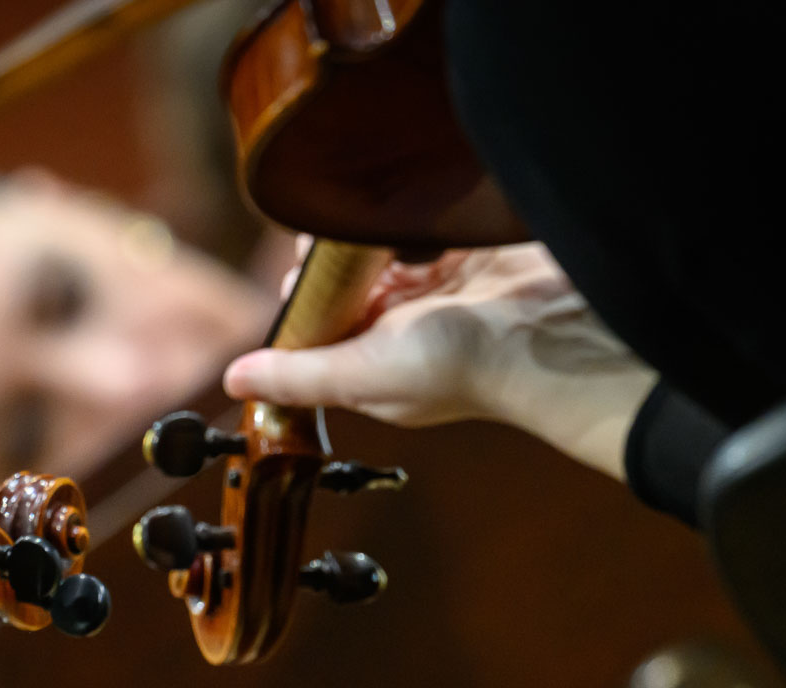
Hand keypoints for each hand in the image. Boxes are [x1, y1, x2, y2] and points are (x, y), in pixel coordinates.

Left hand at [222, 242, 656, 479]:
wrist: (554, 329)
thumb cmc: (464, 365)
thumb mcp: (364, 373)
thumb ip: (299, 375)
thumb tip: (231, 379)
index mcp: (374, 372)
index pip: (320, 337)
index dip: (302, 308)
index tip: (295, 279)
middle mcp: (403, 337)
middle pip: (347, 292)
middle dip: (328, 266)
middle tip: (324, 244)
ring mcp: (438, 296)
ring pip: (381, 258)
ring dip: (362, 240)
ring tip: (353, 221)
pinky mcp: (468, 259)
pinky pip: (423, 233)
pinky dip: (406, 222)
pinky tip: (398, 210)